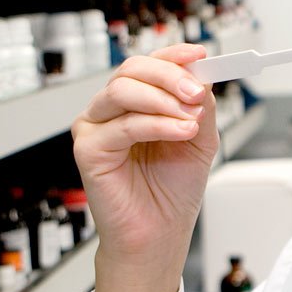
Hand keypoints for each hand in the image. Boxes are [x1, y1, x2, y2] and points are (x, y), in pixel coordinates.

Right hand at [72, 45, 217, 291]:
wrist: (158, 236)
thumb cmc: (171, 192)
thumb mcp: (198, 140)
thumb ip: (201, 106)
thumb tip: (203, 76)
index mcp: (137, 103)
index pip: (150, 64)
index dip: (174, 55)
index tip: (201, 55)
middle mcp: (112, 110)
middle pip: (132, 69)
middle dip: (170, 76)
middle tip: (197, 92)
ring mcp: (96, 127)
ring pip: (123, 90)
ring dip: (164, 99)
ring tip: (191, 119)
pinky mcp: (88, 149)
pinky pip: (124, 125)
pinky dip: (157, 124)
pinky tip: (181, 131)